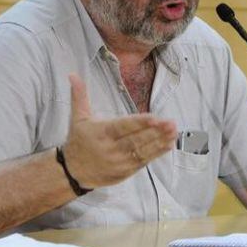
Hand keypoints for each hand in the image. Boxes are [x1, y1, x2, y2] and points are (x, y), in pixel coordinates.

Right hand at [62, 74, 177, 188]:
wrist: (72, 172)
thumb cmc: (79, 141)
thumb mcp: (77, 118)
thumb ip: (79, 96)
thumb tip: (73, 74)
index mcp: (100, 133)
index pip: (122, 127)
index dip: (139, 123)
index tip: (155, 118)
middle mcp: (109, 148)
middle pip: (135, 140)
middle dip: (155, 132)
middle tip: (171, 123)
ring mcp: (118, 162)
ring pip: (141, 151)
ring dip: (160, 142)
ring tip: (174, 132)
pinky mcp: (125, 171)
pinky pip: (143, 161)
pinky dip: (157, 153)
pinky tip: (169, 144)